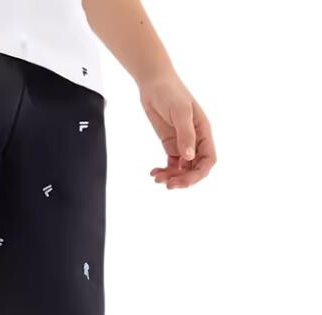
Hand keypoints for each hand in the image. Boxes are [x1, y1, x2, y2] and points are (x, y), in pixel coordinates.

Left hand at [140, 74, 215, 188]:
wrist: (154, 83)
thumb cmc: (170, 93)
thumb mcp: (180, 112)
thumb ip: (185, 134)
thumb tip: (189, 157)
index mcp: (203, 132)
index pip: (208, 160)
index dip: (199, 174)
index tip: (183, 181)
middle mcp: (195, 140)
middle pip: (195, 168)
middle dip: (184, 179)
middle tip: (168, 185)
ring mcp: (182, 143)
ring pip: (182, 168)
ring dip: (171, 177)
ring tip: (157, 178)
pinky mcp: (170, 143)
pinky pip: (171, 163)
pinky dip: (164, 171)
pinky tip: (153, 172)